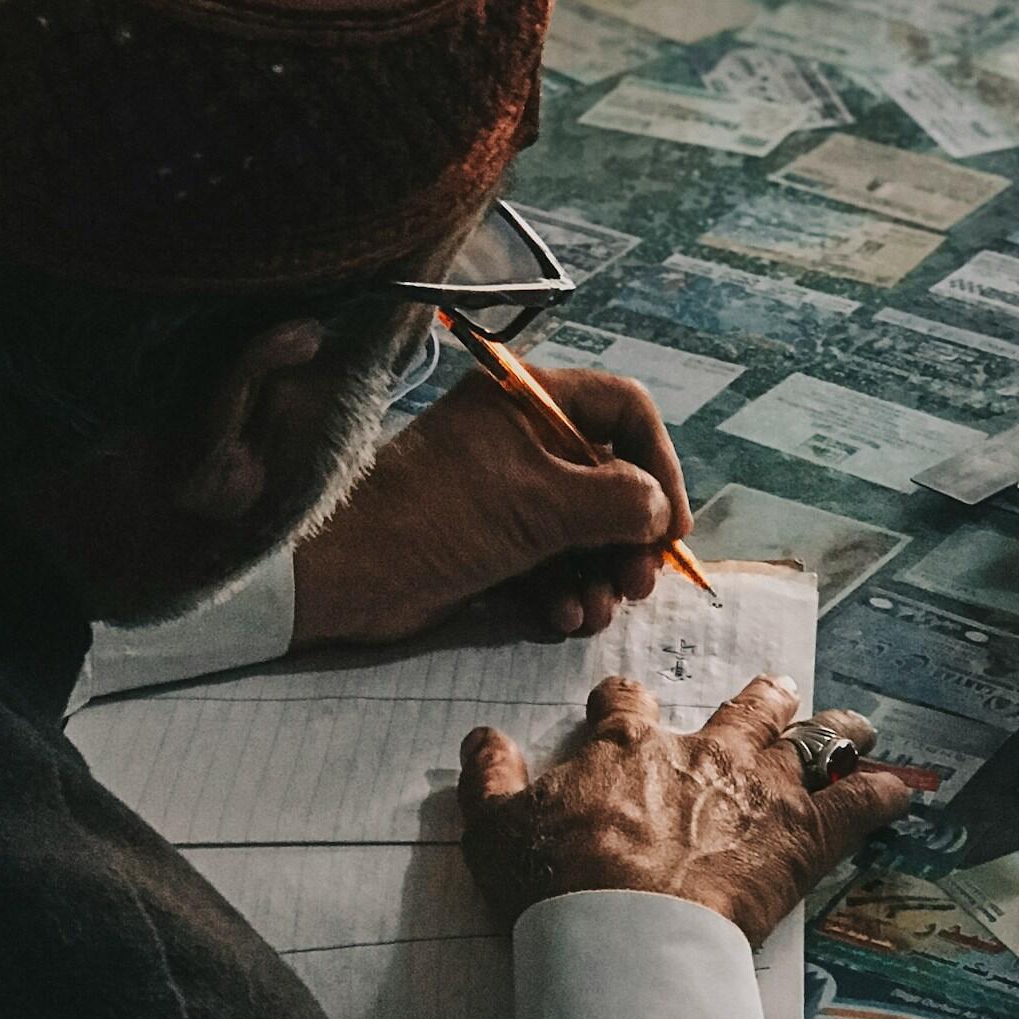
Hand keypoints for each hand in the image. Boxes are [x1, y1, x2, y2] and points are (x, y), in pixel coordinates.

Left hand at [292, 367, 691, 647]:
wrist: (346, 573)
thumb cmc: (438, 517)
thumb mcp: (539, 504)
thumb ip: (616, 501)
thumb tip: (658, 511)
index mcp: (528, 400)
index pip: (624, 411)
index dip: (660, 465)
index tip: (672, 526)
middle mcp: (520, 438)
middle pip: (610, 478)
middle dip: (630, 535)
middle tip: (639, 583)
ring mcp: (504, 492)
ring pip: (583, 528)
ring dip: (600, 573)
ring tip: (599, 610)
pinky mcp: (488, 541)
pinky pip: (549, 561)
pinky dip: (564, 590)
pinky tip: (564, 618)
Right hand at [458, 674, 911, 948]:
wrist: (625, 932)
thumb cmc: (558, 884)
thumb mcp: (496, 831)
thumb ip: (490, 780)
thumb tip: (480, 740)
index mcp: (625, 747)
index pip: (624, 705)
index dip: (621, 703)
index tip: (618, 704)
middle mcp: (700, 752)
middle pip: (742, 708)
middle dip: (760, 700)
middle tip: (771, 696)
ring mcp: (758, 789)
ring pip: (808, 739)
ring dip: (832, 730)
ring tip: (852, 727)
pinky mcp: (802, 838)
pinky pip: (855, 806)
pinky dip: (881, 796)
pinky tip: (900, 789)